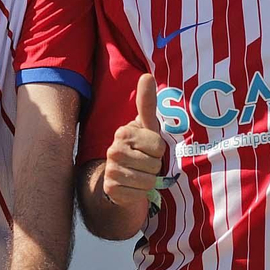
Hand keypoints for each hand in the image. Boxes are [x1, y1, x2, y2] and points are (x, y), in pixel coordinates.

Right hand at [101, 74, 168, 211]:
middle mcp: (114, 150)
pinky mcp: (111, 189)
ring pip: (148, 181)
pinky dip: (139, 193)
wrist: (120, 178)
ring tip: (139, 174)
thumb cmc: (138, 149)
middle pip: (155, 164)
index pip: (158, 146)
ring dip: (148, 181)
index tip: (148, 149)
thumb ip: (147, 104)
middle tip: (143, 164)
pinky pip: (139, 194)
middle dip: (154, 167)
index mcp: (123, 132)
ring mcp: (110, 170)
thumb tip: (147, 75)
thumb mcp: (146, 127)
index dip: (158, 151)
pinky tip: (131, 186)